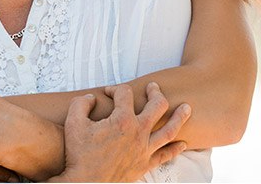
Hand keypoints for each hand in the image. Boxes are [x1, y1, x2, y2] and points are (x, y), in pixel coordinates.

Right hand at [50, 82, 190, 182]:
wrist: (85, 182)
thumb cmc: (78, 152)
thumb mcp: (74, 121)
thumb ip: (82, 103)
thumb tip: (92, 98)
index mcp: (122, 120)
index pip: (125, 93)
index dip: (115, 88)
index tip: (106, 93)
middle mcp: (138, 132)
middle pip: (157, 105)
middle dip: (156, 92)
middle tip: (154, 87)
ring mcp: (144, 149)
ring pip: (169, 130)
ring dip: (179, 117)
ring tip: (187, 108)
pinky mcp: (145, 164)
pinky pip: (166, 155)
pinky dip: (176, 149)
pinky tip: (183, 144)